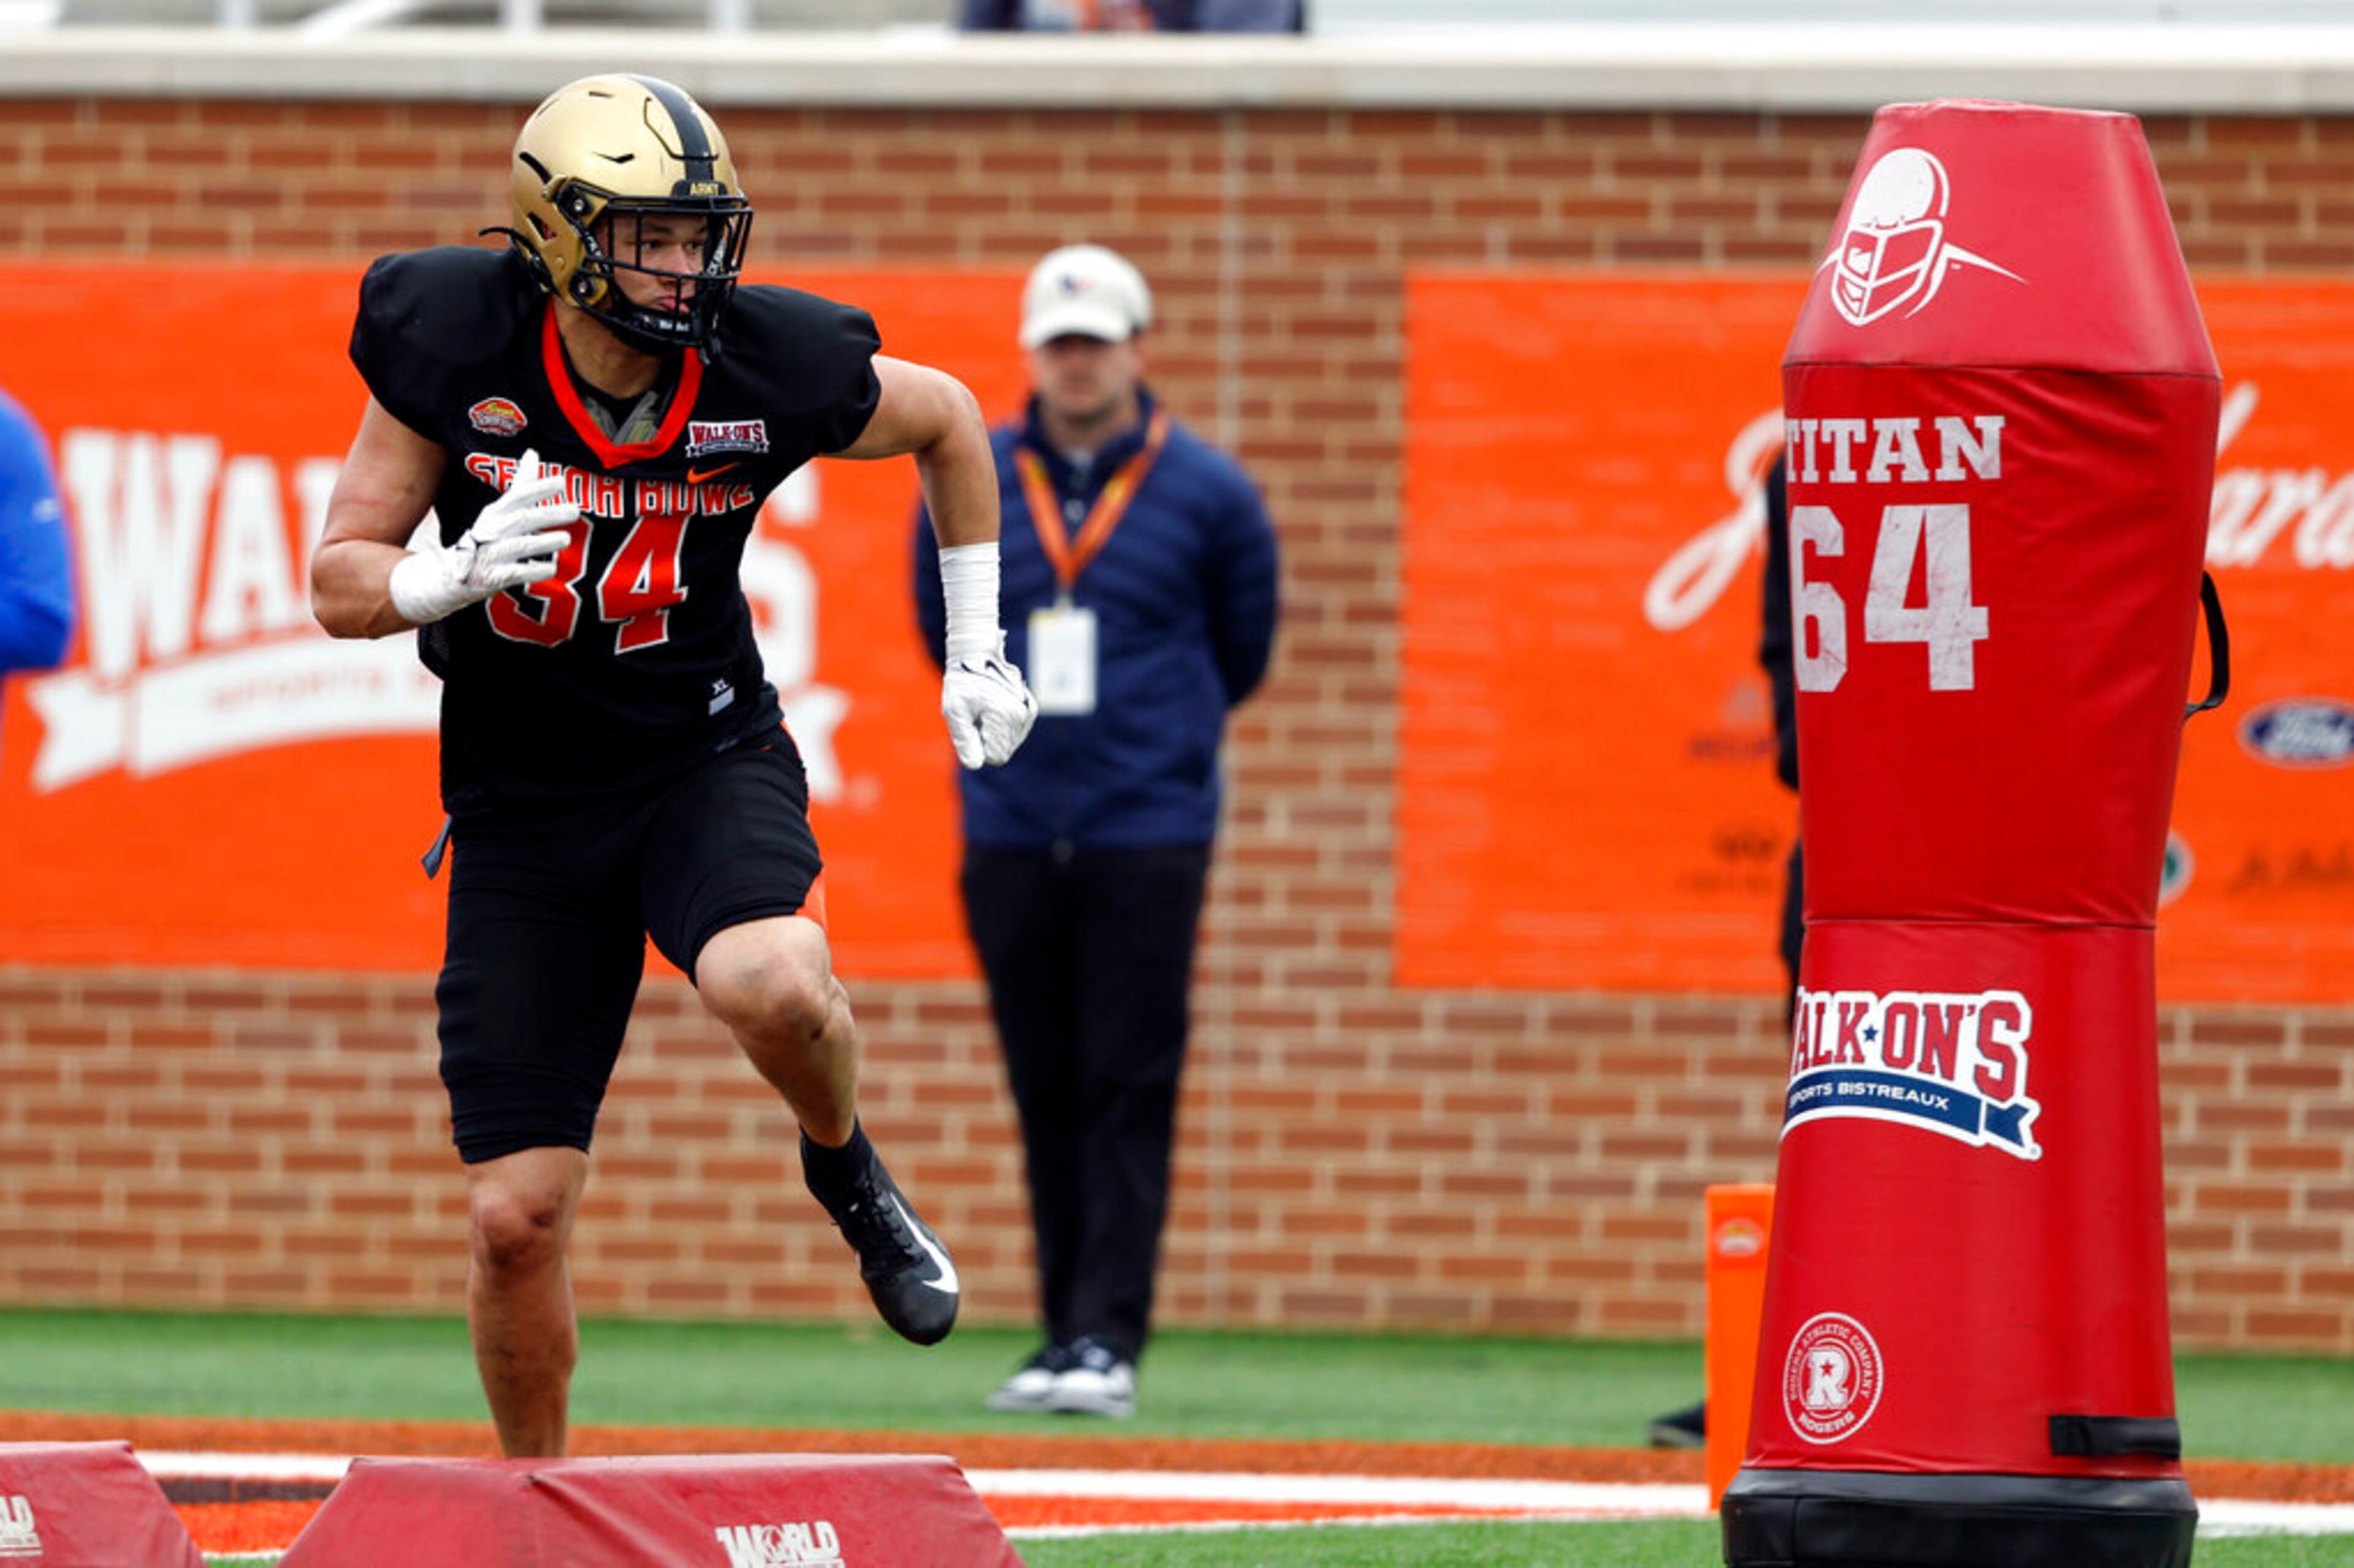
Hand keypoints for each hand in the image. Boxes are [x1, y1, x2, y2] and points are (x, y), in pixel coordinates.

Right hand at [387, 448, 578, 625]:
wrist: (450, 575)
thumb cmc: (484, 539)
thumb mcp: (499, 510)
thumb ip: (521, 485)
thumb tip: (533, 453)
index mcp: (495, 513)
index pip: (517, 496)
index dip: (538, 488)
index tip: (561, 482)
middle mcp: (492, 531)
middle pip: (521, 519)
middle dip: (548, 514)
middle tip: (575, 511)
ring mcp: (491, 554)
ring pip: (519, 546)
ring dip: (544, 542)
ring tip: (566, 539)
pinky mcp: (492, 577)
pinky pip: (516, 573)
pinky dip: (534, 570)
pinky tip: (552, 568)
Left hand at [942, 634, 1037, 768]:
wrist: (977, 654)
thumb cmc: (962, 682)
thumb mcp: (955, 711)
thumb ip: (964, 740)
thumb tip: (975, 765)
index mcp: (1003, 716)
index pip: (996, 757)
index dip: (979, 748)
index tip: (971, 726)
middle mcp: (1021, 715)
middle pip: (1004, 750)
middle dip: (987, 740)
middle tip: (975, 716)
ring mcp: (1028, 712)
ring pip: (1010, 742)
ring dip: (995, 733)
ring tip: (984, 709)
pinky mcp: (1030, 709)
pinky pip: (1016, 731)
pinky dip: (1004, 725)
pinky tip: (993, 707)